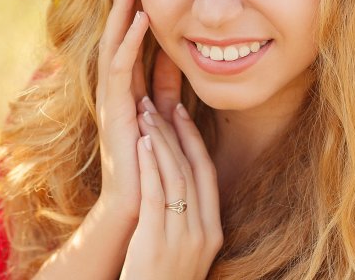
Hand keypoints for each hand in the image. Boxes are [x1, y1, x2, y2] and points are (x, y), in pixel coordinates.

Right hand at [95, 0, 150, 223]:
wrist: (138, 210)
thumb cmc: (156, 171)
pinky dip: (129, 42)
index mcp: (129, 93)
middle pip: (118, 37)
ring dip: (122, 12)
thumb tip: (180, 60)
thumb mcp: (167, 120)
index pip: (132, 44)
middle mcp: (116, 92)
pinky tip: (140, 19)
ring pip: (114, 46)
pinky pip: (119, 69)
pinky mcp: (113, 112)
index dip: (137, 13)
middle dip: (124, 3)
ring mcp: (111, 101)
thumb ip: (169, 92)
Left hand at [119, 99, 222, 279]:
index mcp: (213, 231)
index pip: (207, 174)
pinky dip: (150, 165)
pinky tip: (141, 143)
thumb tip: (181, 188)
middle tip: (159, 103)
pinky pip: (156, 194)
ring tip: (145, 113)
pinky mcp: (156, 241)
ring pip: (175, 176)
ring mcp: (182, 238)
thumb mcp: (185, 251)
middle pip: (192, 169)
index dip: (194, 140)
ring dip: (159, 140)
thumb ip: (187, 221)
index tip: (181, 113)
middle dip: (175, 132)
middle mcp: (203, 232)